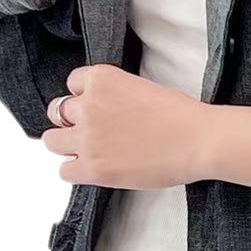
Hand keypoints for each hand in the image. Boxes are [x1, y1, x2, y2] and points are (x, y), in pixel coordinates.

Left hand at [42, 65, 212, 187]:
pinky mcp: (93, 168)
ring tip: (89, 152)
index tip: (96, 108)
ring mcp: (87, 138)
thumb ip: (115, 95)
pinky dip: (76, 171)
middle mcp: (88, 105)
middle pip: (57, 111)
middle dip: (72, 121)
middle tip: (91, 132)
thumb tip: (105, 111)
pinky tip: (95, 169)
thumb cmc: (181, 116)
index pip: (73, 84)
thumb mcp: (142, 87)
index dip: (84, 98)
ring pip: (52, 141)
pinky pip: (64, 171)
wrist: (198, 141)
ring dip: (67, 146)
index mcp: (102, 79)